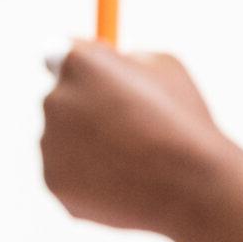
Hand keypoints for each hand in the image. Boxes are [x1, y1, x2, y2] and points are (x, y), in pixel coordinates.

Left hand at [40, 41, 233, 233]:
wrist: (192, 188)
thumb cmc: (186, 123)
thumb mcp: (165, 69)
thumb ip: (128, 61)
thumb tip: (113, 67)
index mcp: (80, 61)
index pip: (58, 54)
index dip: (83, 69)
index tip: (99, 80)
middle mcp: (54, 98)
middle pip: (60, 98)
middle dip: (86, 110)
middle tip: (128, 128)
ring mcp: (49, 143)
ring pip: (64, 141)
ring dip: (89, 147)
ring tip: (135, 161)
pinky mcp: (54, 182)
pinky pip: (69, 175)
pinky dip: (91, 180)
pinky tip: (126, 184)